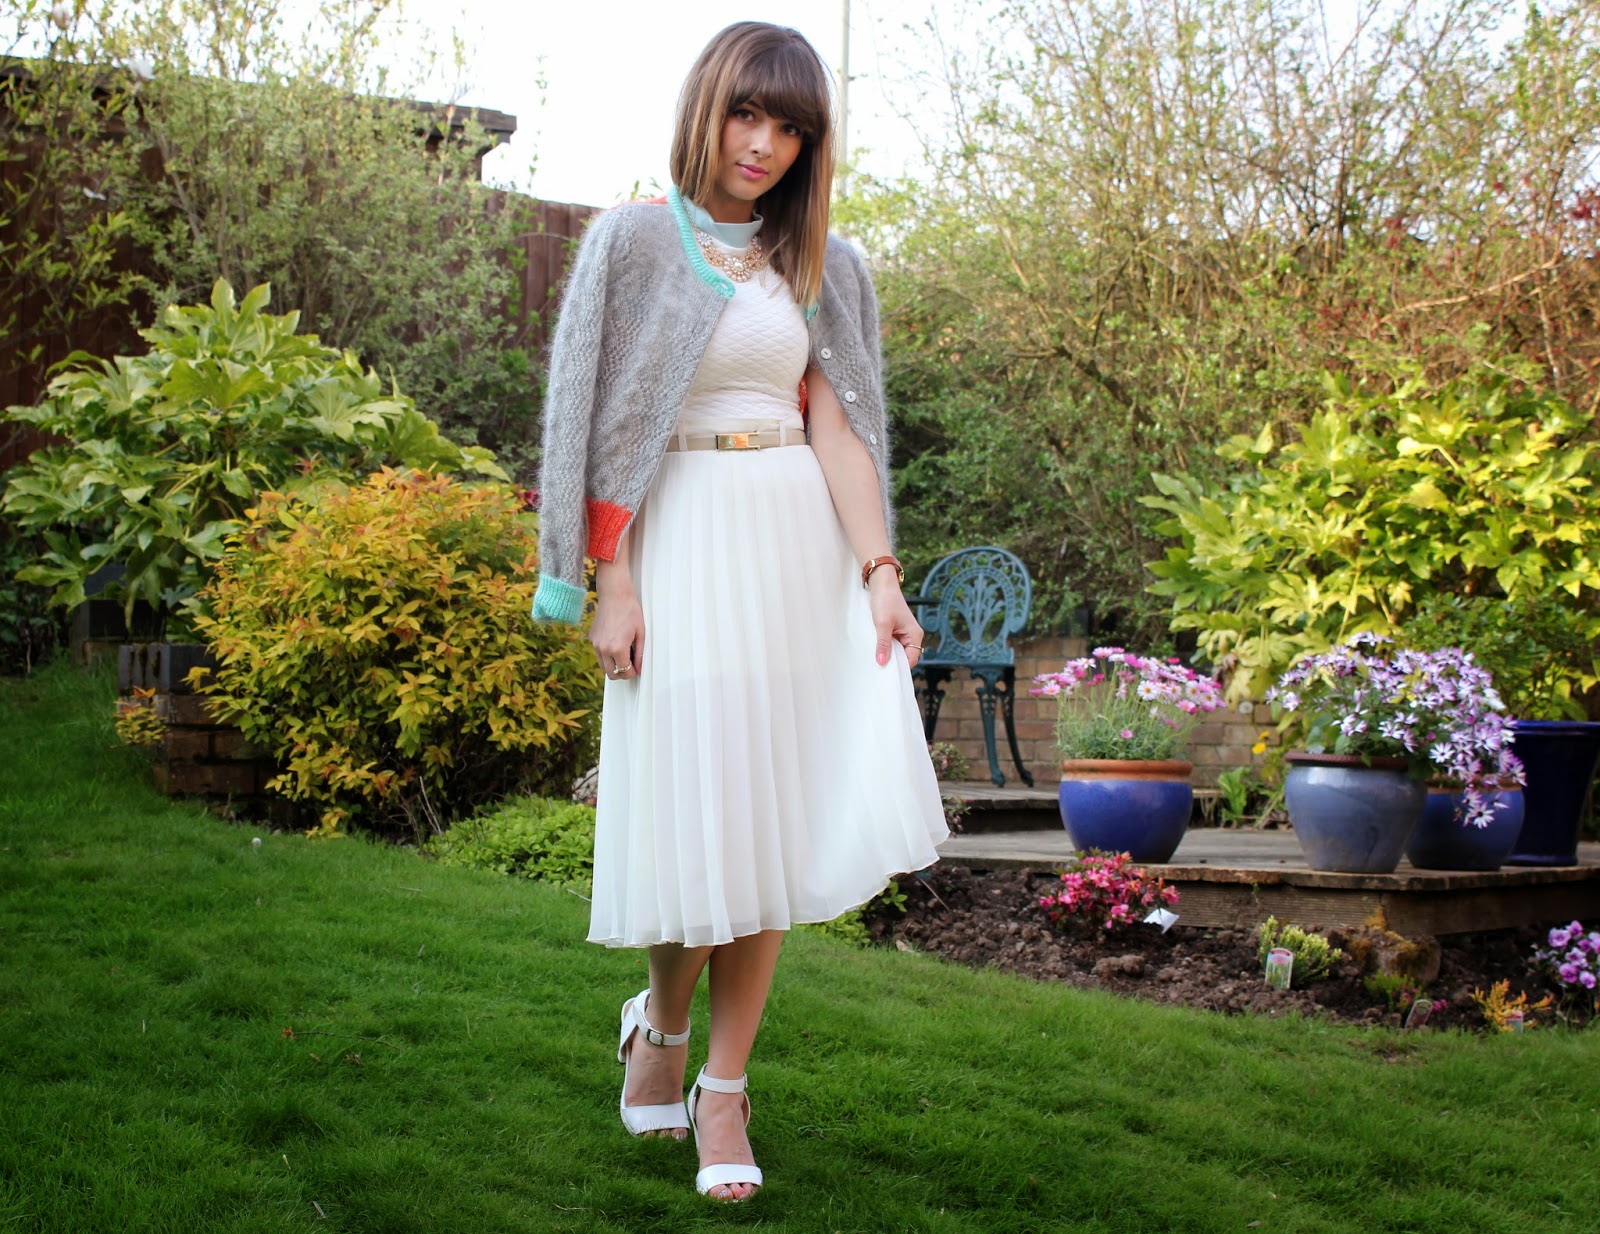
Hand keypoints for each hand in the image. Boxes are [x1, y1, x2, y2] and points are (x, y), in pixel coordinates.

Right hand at [592, 562, 643, 680]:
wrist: (615, 595)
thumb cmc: (630, 611)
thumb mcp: (640, 634)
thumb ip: (639, 654)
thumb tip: (639, 668)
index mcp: (617, 649)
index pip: (625, 672)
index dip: (633, 673)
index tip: (637, 669)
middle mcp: (603, 649)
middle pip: (612, 674)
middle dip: (622, 673)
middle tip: (631, 665)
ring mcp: (595, 645)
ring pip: (603, 667)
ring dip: (613, 666)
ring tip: (624, 655)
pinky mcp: (592, 639)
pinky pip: (599, 655)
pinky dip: (607, 656)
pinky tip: (615, 645)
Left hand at [868, 571, 922, 668]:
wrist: (882, 585)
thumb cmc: (885, 601)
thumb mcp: (882, 624)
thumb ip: (883, 644)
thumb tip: (882, 662)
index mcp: (915, 635)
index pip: (911, 660)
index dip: (899, 667)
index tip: (885, 672)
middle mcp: (912, 636)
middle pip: (904, 658)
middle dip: (892, 662)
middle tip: (877, 666)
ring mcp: (904, 634)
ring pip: (897, 651)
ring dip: (887, 653)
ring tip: (875, 656)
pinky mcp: (896, 631)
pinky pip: (892, 644)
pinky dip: (884, 647)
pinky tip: (876, 648)